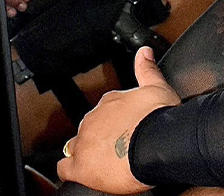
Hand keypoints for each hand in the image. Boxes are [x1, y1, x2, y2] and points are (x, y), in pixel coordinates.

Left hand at [57, 46, 180, 193]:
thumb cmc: (159, 117)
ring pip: (75, 146)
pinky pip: (64, 168)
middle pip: (90, 127)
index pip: (105, 108)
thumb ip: (147, 69)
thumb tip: (144, 51)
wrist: (156, 143)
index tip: (123, 124)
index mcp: (110, 101)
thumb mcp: (158, 87)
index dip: (114, 118)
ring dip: (85, 151)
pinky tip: (81, 172)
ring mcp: (85, 142)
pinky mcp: (80, 166)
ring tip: (101, 160)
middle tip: (117, 145)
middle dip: (100, 135)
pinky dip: (71, 170)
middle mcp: (94, 119)